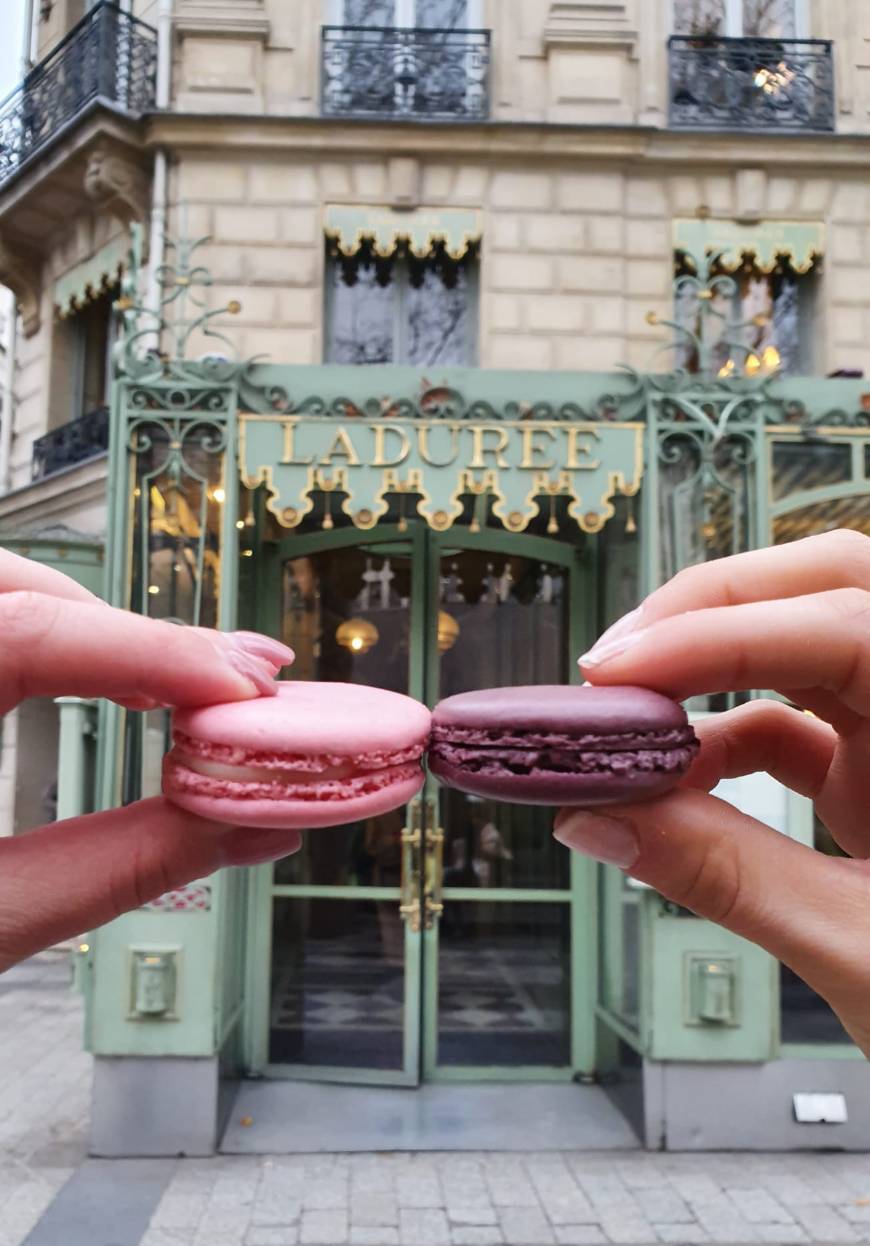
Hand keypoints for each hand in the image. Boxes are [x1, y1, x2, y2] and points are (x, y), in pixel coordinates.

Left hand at [0, 549, 299, 970]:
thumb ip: (133, 863)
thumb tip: (259, 820)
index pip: (24, 632)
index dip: (148, 649)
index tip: (244, 685)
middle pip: (12, 588)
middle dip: (132, 629)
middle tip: (235, 683)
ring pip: (3, 596)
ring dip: (101, 632)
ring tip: (187, 687)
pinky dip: (61, 647)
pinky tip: (117, 686)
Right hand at [553, 529, 869, 1053]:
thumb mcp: (862, 951)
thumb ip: (728, 876)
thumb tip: (606, 820)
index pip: (843, 625)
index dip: (719, 634)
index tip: (622, 673)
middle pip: (827, 590)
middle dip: (712, 610)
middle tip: (619, 661)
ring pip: (802, 644)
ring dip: (706, 669)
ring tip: (630, 720)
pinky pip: (788, 723)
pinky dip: (720, 739)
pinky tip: (674, 779)